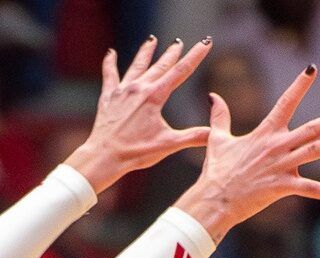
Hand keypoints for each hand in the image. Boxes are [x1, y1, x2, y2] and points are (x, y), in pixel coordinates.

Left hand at [64, 37, 213, 193]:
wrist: (104, 156)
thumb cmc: (136, 151)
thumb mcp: (168, 144)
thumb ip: (193, 137)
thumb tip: (214, 134)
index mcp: (155, 96)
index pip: (181, 71)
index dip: (195, 56)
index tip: (205, 43)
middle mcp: (139, 88)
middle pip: (160, 65)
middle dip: (172, 53)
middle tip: (179, 42)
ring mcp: (123, 90)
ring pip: (137, 65)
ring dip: (146, 52)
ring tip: (152, 40)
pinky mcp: (109, 97)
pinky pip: (110, 75)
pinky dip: (110, 63)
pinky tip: (111, 53)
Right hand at [175, 64, 319, 240]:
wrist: (213, 200)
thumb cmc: (216, 172)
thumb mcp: (217, 141)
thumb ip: (220, 118)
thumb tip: (213, 96)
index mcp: (264, 134)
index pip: (285, 103)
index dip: (299, 85)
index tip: (312, 69)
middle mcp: (276, 147)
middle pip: (311, 129)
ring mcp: (281, 166)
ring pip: (314, 151)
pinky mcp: (282, 187)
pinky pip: (310, 188)